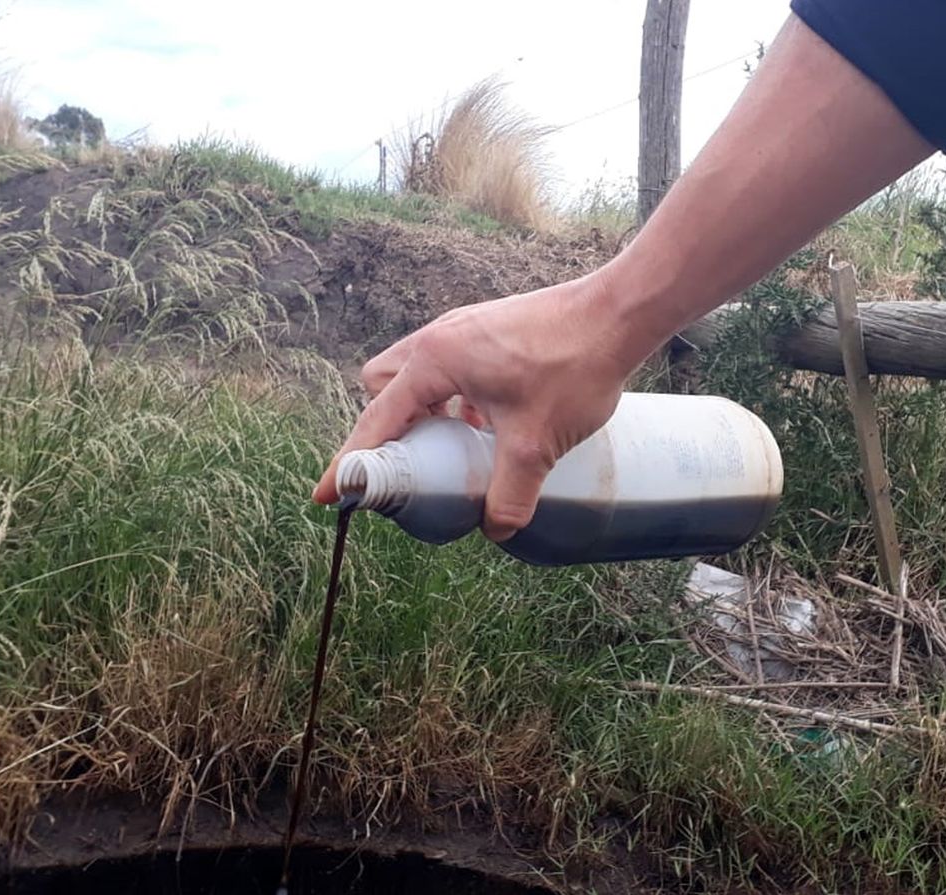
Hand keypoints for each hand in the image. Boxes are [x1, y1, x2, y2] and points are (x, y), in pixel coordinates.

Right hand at [312, 273, 647, 540]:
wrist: (618, 313)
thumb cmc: (573, 367)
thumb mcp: (537, 445)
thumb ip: (510, 495)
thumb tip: (495, 530)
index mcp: (434, 361)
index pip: (376, 420)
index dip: (352, 463)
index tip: (328, 495)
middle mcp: (438, 339)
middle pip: (383, 386)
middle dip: (388, 427)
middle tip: (412, 465)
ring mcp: (464, 330)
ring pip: (418, 374)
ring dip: (426, 413)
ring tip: (456, 448)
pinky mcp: (487, 330)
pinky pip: (450, 367)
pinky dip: (455, 398)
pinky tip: (492, 424)